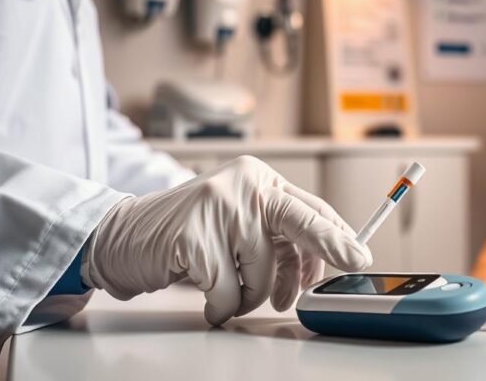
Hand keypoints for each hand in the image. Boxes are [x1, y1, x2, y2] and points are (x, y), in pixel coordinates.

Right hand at [82, 156, 371, 325]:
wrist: (126, 235)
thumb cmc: (190, 235)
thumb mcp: (239, 225)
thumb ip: (276, 238)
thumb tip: (318, 267)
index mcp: (259, 181)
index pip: (310, 208)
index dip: (337, 235)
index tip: (359, 254)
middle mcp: (243, 186)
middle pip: (300, 221)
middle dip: (330, 245)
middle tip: (356, 261)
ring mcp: (218, 208)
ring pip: (261, 274)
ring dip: (248, 297)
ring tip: (228, 290)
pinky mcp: (193, 236)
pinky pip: (227, 291)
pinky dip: (220, 305)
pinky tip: (208, 298)